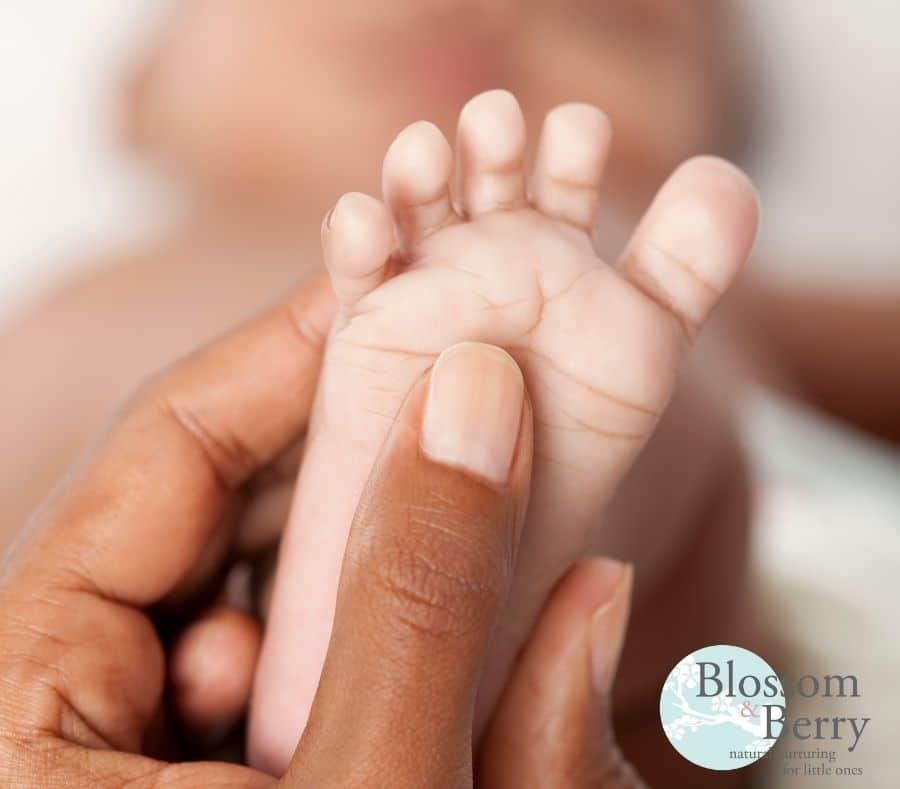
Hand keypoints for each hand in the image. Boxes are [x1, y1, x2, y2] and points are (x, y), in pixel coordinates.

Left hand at [0, 273, 641, 785]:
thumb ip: (424, 607)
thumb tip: (486, 412)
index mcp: (20, 706)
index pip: (157, 457)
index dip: (281, 361)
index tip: (383, 292)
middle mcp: (67, 714)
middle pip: (225, 515)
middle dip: (360, 456)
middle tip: (465, 393)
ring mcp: (148, 747)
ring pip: (285, 592)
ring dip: (395, 552)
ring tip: (490, 512)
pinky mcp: (231, 771)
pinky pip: (319, 660)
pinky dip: (404, 635)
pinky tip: (487, 646)